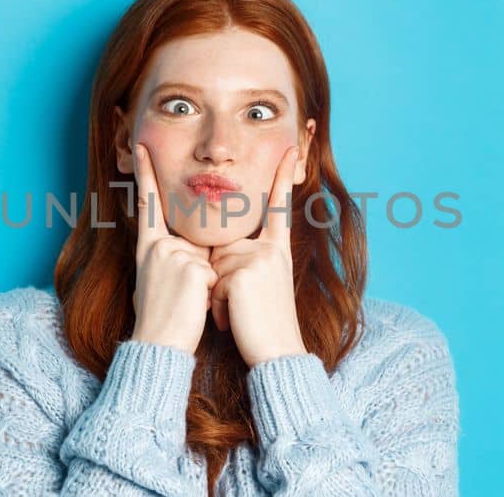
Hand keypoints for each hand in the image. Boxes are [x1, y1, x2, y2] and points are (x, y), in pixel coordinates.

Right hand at [129, 144, 218, 354]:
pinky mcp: (192, 269)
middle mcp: (157, 246)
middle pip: (194, 240)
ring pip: (209, 258)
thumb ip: (175, 257)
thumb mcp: (161, 280)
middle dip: (200, 267)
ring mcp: (174, 255)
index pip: (148, 204)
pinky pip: (215, 273)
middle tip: (182, 296)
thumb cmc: (163, 317)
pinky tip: (195, 305)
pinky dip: (212, 292)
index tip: (141, 146)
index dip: (146, 174)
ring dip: (208, 283)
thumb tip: (196, 253)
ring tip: (188, 304)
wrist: (159, 345)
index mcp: (148, 247)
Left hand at [209, 146, 307, 366]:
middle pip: (223, 246)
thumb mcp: (262, 285)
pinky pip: (213, 282)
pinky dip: (216, 306)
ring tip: (237, 316)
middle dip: (219, 277)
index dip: (283, 176)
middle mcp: (270, 250)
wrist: (277, 354)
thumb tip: (219, 251)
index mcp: (277, 250)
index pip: (279, 206)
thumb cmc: (263, 324)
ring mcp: (258, 260)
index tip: (290, 148)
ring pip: (215, 265)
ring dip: (216, 296)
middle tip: (239, 306)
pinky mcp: (243, 275)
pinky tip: (233, 321)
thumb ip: (246, 260)